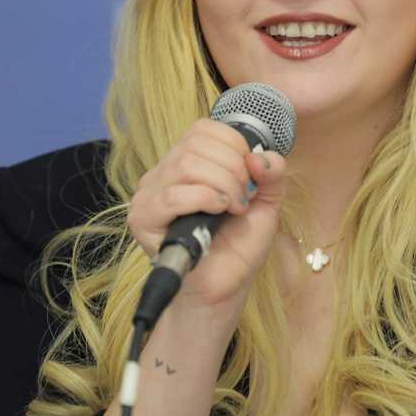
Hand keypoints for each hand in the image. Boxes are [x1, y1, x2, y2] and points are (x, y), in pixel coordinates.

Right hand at [127, 118, 286, 311]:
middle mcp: (163, 172)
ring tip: (234, 208)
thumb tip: (260, 156)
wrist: (224, 285)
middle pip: (196, 145)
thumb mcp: (266, 202)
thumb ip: (272, 173)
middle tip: (243, 198)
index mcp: (186, 161)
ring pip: (185, 164)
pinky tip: (219, 213)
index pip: (203, 129)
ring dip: (222, 184)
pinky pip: (172, 195)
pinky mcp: (143, 219)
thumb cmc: (238, 245)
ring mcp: (149, 194)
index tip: (249, 176)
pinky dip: (205, 199)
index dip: (234, 146)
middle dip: (233, 169)